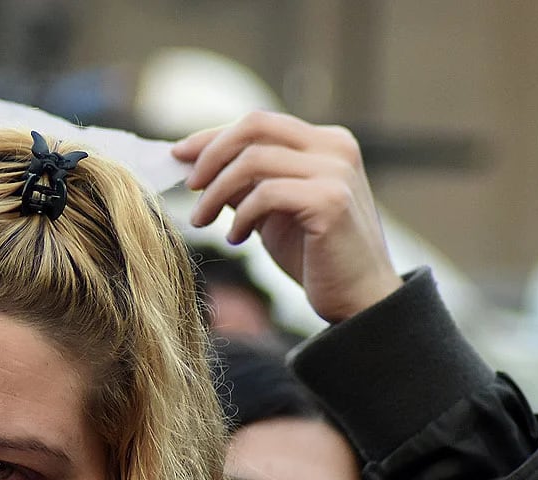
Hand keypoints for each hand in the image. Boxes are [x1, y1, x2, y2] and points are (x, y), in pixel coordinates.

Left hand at [172, 111, 399, 323]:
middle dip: (211, 153)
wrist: (358, 298)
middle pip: (255, 126)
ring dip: (217, 192)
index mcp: (325, 142)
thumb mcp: (272, 211)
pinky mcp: (331, 201)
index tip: (179, 155)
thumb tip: (196, 164)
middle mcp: (335, 148)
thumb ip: (245, 184)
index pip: (259, 123)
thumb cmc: (314, 257)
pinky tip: (236, 238)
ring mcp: (336, 171)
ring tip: (203, 220)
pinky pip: (266, 194)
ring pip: (254, 160)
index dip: (213, 136)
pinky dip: (241, 215)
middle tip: (189, 186)